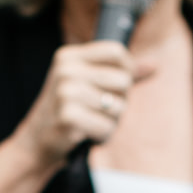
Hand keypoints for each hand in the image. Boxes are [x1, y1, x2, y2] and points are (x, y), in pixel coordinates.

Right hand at [15, 42, 153, 166]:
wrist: (36, 141)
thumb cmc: (67, 110)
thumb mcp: (88, 83)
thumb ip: (121, 72)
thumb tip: (155, 65)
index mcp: (69, 56)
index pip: (116, 51)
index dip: (127, 69)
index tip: (119, 86)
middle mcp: (66, 70)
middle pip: (122, 80)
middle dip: (120, 100)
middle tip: (100, 110)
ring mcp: (65, 93)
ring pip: (118, 106)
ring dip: (112, 121)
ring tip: (91, 122)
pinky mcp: (68, 117)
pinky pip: (108, 126)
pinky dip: (103, 135)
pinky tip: (87, 134)